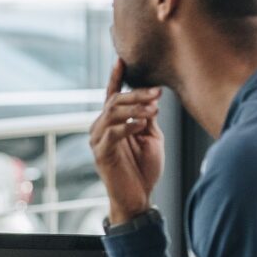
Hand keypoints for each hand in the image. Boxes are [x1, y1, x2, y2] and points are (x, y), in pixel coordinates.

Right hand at [90, 60, 163, 226]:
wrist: (139, 196)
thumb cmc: (144, 168)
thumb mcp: (151, 136)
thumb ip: (147, 117)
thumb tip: (151, 97)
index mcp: (112, 122)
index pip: (112, 94)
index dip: (116, 77)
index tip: (122, 59)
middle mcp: (101, 127)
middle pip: (114, 100)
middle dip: (137, 94)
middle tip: (157, 93)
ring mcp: (98, 140)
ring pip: (112, 113)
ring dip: (135, 108)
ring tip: (154, 109)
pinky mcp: (100, 154)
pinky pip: (112, 133)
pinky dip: (128, 126)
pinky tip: (142, 125)